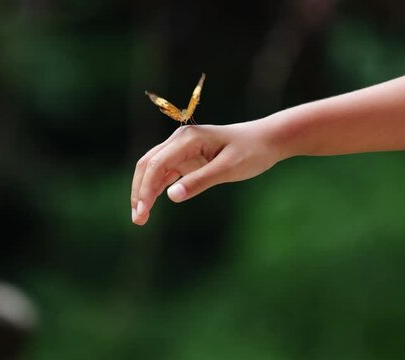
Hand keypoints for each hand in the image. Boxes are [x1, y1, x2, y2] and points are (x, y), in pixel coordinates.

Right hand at [131, 120, 279, 224]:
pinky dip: (156, 189)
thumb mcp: (228, 169)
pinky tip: (150, 205)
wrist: (266, 140)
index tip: (142, 213)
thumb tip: (171, 196)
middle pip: (148, 165)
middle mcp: (180, 140)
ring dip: (144, 191)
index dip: (145, 189)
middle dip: (140, 192)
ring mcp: (181, 148)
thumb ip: (200, 181)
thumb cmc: (251, 152)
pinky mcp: (186, 158)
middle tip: (138, 220)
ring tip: (140, 218)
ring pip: (153, 169)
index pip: (156, 164)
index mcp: (187, 138)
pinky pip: (164, 173)